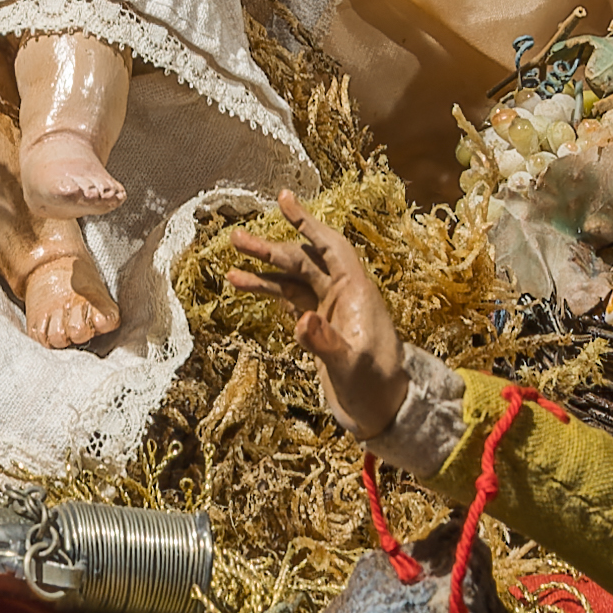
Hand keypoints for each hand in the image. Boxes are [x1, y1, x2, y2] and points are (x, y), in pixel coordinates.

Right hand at [216, 217, 407, 444]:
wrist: (381, 414)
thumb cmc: (375, 387)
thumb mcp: (351, 365)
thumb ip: (325, 342)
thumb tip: (300, 321)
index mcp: (356, 291)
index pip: (330, 246)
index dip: (307, 222)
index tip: (284, 199)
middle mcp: (341, 294)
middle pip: (302, 261)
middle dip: (270, 249)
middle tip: (236, 238)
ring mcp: (327, 310)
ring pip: (291, 281)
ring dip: (263, 273)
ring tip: (232, 268)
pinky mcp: (317, 328)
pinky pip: (288, 301)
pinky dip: (267, 293)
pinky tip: (245, 286)